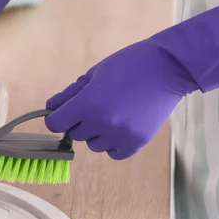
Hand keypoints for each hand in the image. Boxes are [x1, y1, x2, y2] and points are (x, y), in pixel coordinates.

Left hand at [45, 41, 195, 159]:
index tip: (63, 112)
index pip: (55, 124)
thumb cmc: (128, 65)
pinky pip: (113, 153)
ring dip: (97, 133)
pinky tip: (121, 126)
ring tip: (113, 113)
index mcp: (88, 103)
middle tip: (96, 105)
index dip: (57, 117)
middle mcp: (102, 122)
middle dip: (79, 121)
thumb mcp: (93, 74)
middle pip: (74, 134)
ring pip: (93, 144)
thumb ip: (69, 94)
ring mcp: (120, 135)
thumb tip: (50, 107)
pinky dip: (113, 143)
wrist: (167, 68)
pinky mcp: (136, 143)